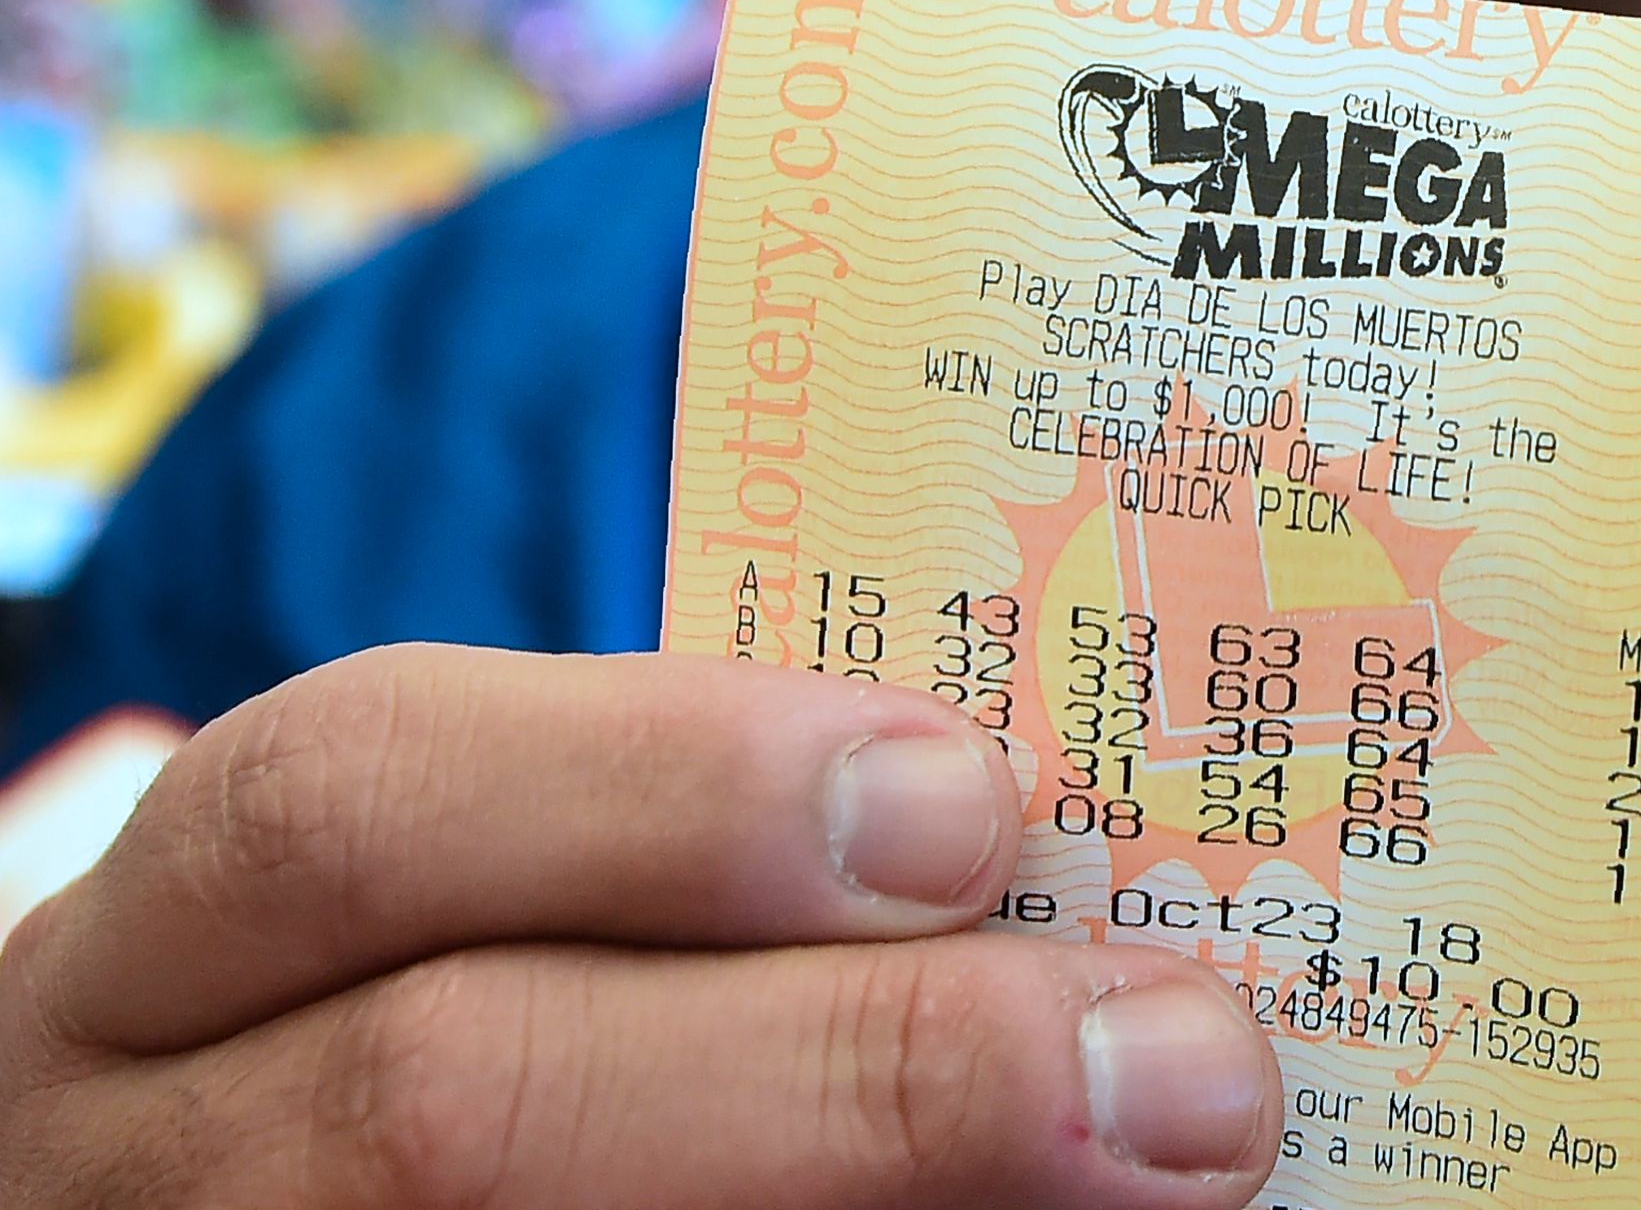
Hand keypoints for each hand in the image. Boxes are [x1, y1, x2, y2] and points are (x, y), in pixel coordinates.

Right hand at [0, 646, 1281, 1207]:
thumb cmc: (412, 1018)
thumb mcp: (466, 915)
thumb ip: (682, 878)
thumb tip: (1061, 877)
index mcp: (187, 934)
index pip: (355, 800)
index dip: (669, 783)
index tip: (974, 795)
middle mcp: (149, 1146)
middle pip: (446, 1092)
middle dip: (855, 1065)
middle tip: (1180, 1061)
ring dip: (885, 1201)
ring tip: (1167, 1176)